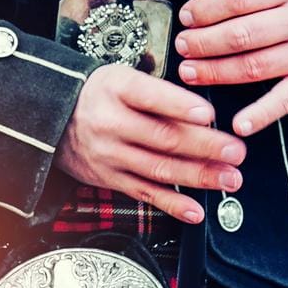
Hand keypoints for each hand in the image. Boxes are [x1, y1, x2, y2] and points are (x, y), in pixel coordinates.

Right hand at [53, 64, 246, 223]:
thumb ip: (159, 93)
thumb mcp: (121, 77)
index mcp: (116, 89)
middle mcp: (111, 123)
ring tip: (228, 178)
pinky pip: (145, 194)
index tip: (209, 113)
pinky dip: (173, 205)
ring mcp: (110, 155)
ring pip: (159, 169)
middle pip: (163, 137)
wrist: (53, 118)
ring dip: (199, 176)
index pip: (150, 96)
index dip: (180, 106)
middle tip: (235, 151)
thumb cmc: (97, 94)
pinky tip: (196, 210)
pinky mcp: (110, 179)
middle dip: (205, 147)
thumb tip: (203, 113)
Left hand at [174, 0, 287, 136]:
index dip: (207, 9)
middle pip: (243, 35)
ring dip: (217, 72)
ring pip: (255, 66)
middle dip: (204, 42)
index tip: (186, 16)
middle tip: (182, 46)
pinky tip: (237, 123)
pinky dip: (261, 114)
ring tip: (190, 72)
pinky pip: (286, 100)